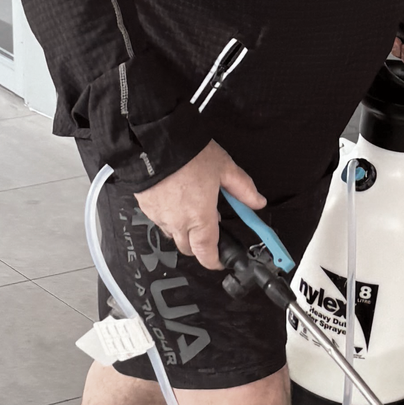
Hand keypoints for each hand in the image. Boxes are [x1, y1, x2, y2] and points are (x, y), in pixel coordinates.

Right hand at [136, 141, 265, 272]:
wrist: (155, 142)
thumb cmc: (190, 155)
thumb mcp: (224, 168)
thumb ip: (243, 189)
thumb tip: (258, 202)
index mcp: (200, 218)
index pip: (207, 253)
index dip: (214, 261)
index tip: (220, 260)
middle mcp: (178, 223)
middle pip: (188, 248)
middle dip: (200, 244)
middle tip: (209, 226)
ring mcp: (159, 217)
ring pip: (172, 234)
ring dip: (183, 229)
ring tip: (192, 207)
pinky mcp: (145, 207)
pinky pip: (159, 220)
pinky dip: (169, 216)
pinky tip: (175, 199)